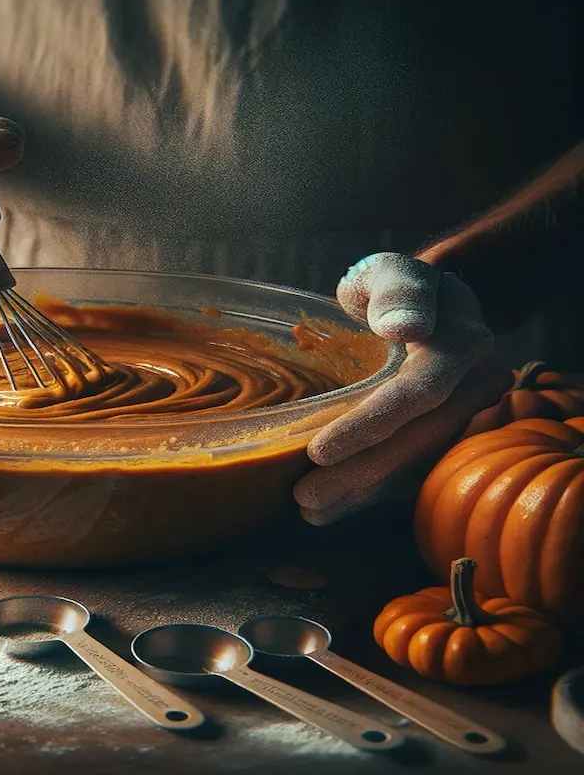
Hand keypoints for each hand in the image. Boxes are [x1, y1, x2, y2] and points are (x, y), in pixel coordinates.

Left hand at [293, 253, 512, 524]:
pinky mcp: (457, 438)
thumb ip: (398, 291)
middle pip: (418, 440)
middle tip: (304, 497)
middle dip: (360, 473)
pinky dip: (376, 493)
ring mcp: (472, 417)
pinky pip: (418, 471)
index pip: (418, 393)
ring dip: (365, 494)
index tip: (318, 451)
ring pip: (419, 464)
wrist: (433, 306)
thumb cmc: (397, 287)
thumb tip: (407, 327)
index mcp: (463, 345)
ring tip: (311, 511)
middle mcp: (478, 387)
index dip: (369, 425)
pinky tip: (334, 510)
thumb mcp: (393, 272)